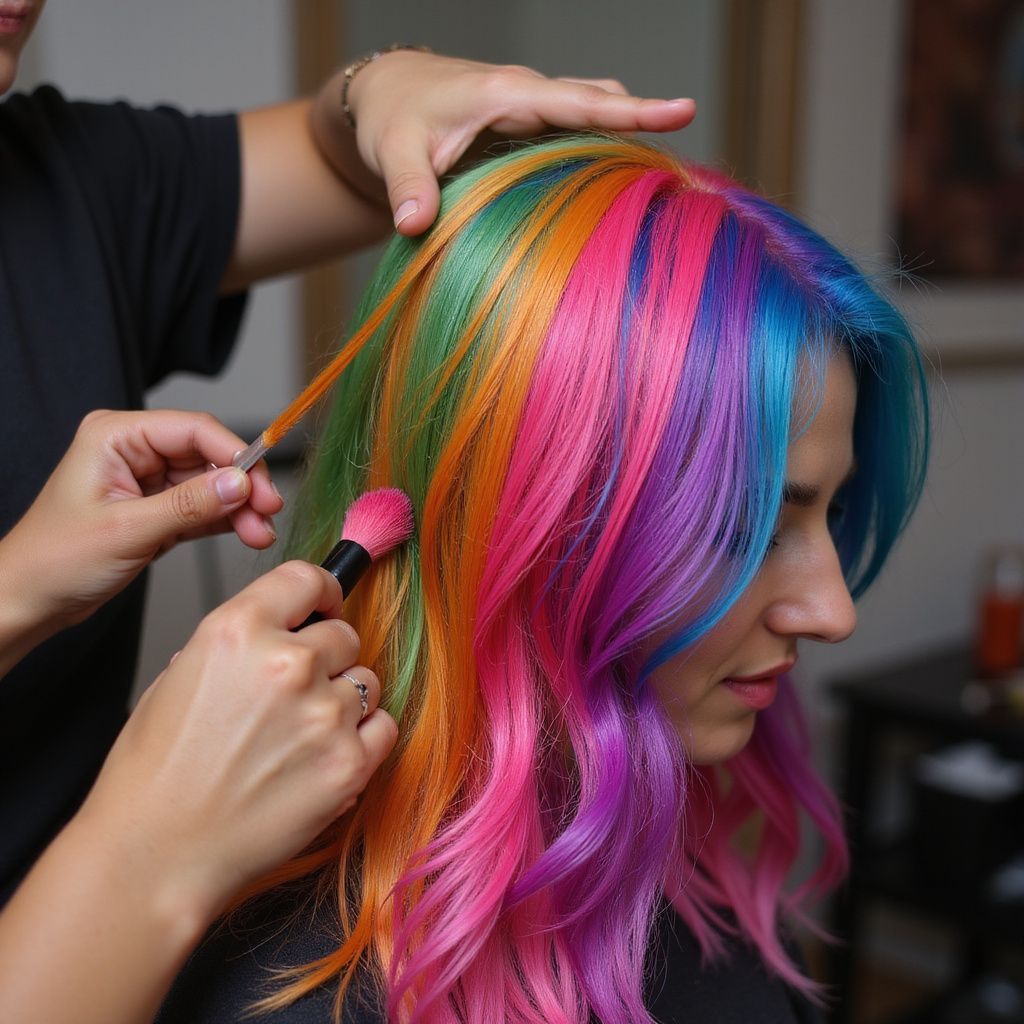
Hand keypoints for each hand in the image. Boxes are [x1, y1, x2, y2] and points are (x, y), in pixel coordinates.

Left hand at [0, 408, 282, 636]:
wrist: (29, 600)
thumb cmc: (54, 561)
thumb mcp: (128, 530)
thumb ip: (190, 505)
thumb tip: (241, 484)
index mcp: (116, 436)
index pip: (194, 429)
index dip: (235, 455)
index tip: (262, 487)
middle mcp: (135, 450)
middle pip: (209, 455)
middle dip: (243, 486)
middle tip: (268, 514)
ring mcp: (148, 479)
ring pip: (213, 483)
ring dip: (241, 507)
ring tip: (260, 533)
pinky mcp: (159, 508)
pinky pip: (204, 506)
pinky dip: (228, 520)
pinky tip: (248, 533)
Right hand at [0, 563, 396, 1023]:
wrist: (155, 855)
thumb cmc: (155, 774)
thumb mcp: (179, 676)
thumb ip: (240, 644)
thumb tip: (281, 629)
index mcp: (238, 631)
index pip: (307, 578)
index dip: (321, 591)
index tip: (324, 605)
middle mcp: (288, 663)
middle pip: (344, 633)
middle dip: (327, 656)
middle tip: (298, 690)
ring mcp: (324, 714)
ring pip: (365, 681)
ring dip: (343, 700)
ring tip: (301, 734)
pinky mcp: (349, 763)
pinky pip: (383, 727)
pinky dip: (362, 739)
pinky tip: (324, 756)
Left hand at [334, 50, 696, 233]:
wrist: (386, 95)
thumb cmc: (391, 119)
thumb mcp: (393, 151)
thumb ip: (407, 187)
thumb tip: (414, 226)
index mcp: (507, 93)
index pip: (581, 101)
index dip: (633, 110)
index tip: (684, 111)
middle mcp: (529, 95)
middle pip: (601, 105)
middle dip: (645, 126)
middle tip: (685, 165)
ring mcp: (534, 110)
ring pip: (594, 116)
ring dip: (626, 139)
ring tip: (663, 181)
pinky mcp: (532, 128)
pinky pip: (580, 133)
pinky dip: (604, 150)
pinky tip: (622, 186)